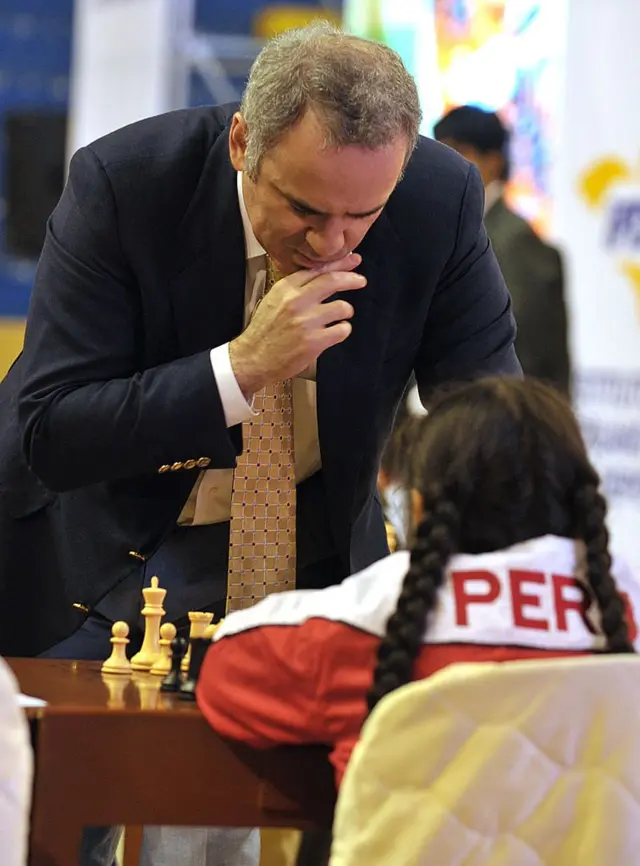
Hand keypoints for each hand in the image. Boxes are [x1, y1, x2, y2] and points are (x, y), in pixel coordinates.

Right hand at [229, 253, 365, 396]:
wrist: (253, 358)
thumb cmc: (264, 330)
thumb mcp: (274, 300)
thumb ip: (295, 288)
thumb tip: (322, 276)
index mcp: (285, 288)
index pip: (318, 269)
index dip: (339, 264)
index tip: (352, 260)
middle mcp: (296, 301)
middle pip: (333, 281)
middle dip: (352, 278)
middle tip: (360, 280)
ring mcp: (306, 322)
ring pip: (342, 307)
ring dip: (346, 311)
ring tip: (341, 316)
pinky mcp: (314, 341)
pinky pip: (342, 330)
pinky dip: (343, 330)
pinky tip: (336, 332)